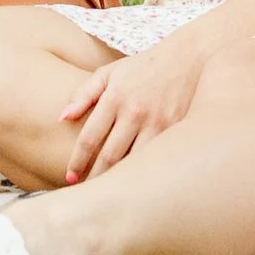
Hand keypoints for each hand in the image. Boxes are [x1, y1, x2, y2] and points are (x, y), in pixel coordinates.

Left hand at [58, 36, 212, 181]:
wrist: (194, 58)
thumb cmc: (148, 66)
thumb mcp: (112, 72)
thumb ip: (84, 93)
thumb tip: (60, 117)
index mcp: (114, 97)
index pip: (89, 138)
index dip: (77, 161)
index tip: (69, 177)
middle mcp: (134, 112)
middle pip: (109, 155)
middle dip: (95, 177)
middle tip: (84, 195)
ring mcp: (158, 122)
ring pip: (134, 161)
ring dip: (119, 181)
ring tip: (109, 196)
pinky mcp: (179, 130)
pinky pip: (158, 158)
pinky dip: (146, 172)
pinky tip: (139, 185)